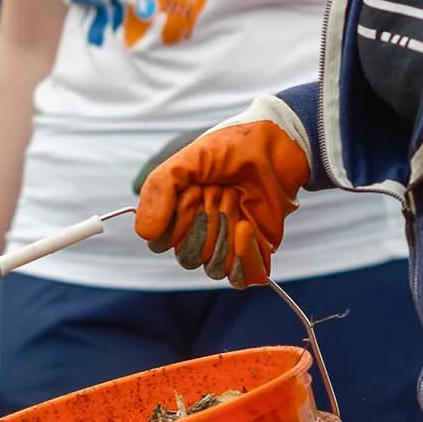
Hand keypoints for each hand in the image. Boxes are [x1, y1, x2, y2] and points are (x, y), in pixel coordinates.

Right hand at [133, 109, 308, 287]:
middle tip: (221, 191)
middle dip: (205, 224)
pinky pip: (243, 278)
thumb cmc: (232, 147)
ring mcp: (228, 244)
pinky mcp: (256, 251)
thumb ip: (159, 191)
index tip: (193, 193)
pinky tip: (247, 227)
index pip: (161, 243)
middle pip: (187, 258)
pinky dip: (243, 257)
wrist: (277, 143)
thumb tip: (145, 234)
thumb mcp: (187, 160)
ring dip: (225, 236)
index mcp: (179, 214)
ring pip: (214, 269)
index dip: (176, 223)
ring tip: (237, 201)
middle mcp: (200, 232)